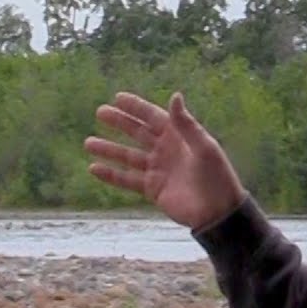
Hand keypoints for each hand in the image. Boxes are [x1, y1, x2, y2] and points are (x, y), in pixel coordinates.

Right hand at [83, 91, 246, 231]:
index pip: (154, 117)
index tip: (117, 98)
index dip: (137, 107)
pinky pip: (128, 180)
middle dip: (120, 123)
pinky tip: (94, 168)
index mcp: (180, 137)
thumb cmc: (217, 177)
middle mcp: (166, 151)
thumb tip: (175, 96)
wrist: (218, 212)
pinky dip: (111, 175)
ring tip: (88, 143)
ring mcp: (158, 170)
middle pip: (138, 133)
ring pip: (128, 156)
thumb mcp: (205, 147)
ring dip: (109, 149)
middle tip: (100, 112)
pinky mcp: (153, 189)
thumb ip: (187, 124)